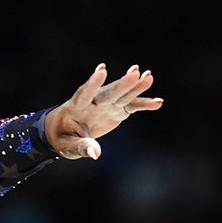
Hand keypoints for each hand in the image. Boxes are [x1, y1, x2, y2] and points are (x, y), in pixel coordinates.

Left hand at [43, 63, 162, 159]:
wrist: (64, 131)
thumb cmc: (62, 138)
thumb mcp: (67, 146)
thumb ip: (81, 147)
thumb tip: (95, 152)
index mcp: (76, 107)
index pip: (84, 93)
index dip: (93, 83)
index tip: (102, 70)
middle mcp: (93, 102)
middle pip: (108, 93)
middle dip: (122, 84)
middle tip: (135, 72)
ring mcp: (106, 105)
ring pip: (122, 95)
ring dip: (135, 87)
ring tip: (149, 76)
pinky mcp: (116, 110)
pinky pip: (131, 106)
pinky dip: (143, 104)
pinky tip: (158, 102)